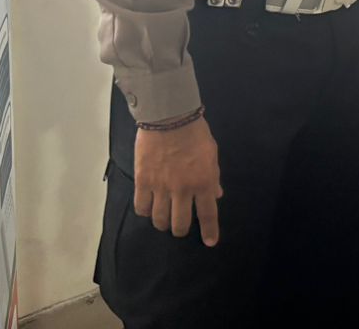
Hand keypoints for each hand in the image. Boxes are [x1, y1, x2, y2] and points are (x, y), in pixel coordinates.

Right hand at [133, 116, 223, 245]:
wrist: (169, 117)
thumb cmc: (195, 133)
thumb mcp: (211, 154)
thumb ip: (213, 177)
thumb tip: (216, 195)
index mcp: (204, 182)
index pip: (208, 214)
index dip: (210, 232)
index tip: (210, 242)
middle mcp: (183, 189)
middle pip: (180, 224)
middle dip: (181, 230)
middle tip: (180, 226)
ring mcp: (161, 187)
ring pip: (159, 220)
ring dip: (162, 223)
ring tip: (163, 219)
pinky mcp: (143, 181)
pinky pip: (141, 207)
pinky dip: (146, 211)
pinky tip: (148, 207)